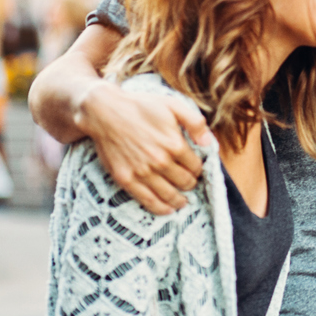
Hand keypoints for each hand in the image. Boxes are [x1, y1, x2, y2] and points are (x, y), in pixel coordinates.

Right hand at [75, 81, 210, 214]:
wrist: (106, 112)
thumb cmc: (141, 107)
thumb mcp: (174, 106)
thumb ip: (196, 123)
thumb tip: (209, 142)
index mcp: (175, 145)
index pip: (196, 166)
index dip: (199, 169)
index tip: (196, 169)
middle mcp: (161, 162)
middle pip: (185, 182)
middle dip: (191, 183)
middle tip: (190, 182)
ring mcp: (143, 172)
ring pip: (169, 194)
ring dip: (180, 200)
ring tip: (183, 200)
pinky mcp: (126, 179)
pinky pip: (148, 200)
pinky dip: (161, 208)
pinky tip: (168, 209)